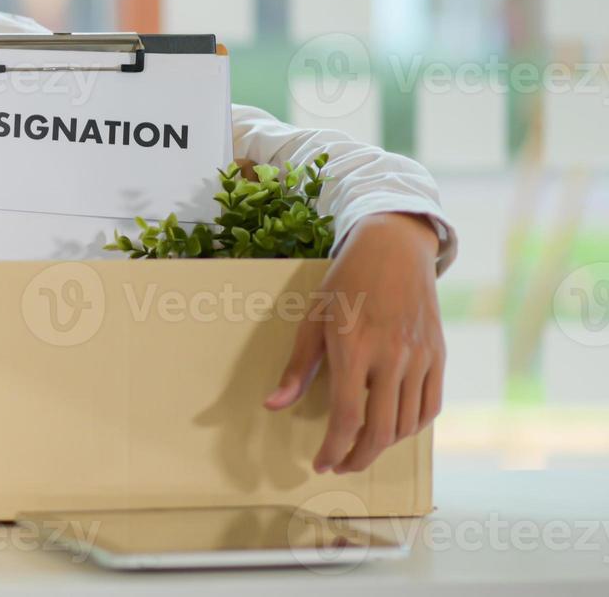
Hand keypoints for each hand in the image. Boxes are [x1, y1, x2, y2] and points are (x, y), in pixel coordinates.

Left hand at [264, 212, 444, 473]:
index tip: (321, 463)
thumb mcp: (313, 318)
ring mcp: (420, 357)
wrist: (395, 249)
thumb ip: (297, 367)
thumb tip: (274, 405)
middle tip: (340, 465)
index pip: (347, 417)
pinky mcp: (438, 355)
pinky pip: (430, 406)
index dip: (334, 449)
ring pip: (408, 424)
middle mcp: (392, 357)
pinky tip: (394, 428)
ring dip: (383, 446)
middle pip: (381, 430)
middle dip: (358, 458)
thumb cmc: (346, 282)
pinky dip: (413, 427)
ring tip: (362, 448)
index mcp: (354, 348)